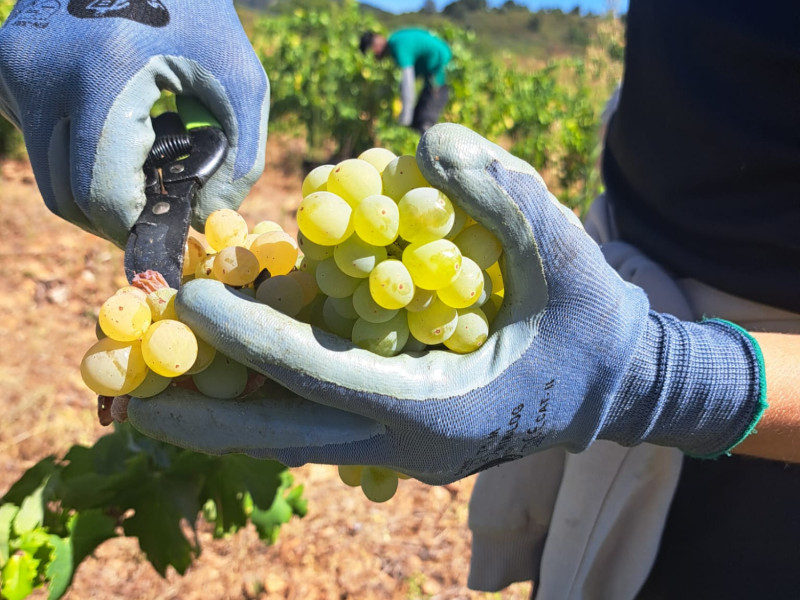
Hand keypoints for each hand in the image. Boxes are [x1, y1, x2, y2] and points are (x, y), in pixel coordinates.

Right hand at [0, 0, 267, 245]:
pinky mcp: (6, 64)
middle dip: (113, 219)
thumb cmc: (199, 11)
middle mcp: (40, 76)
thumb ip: (240, 158)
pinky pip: (37, 137)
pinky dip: (75, 152)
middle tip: (156, 213)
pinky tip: (114, 129)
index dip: (134, 229)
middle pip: (66, 197)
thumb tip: (206, 220)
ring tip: (141, 165)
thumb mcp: (240, 79)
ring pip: (47, 171)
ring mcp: (13, 69)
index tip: (165, 235)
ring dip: (92, 188)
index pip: (100, 194)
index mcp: (101, 79)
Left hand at [128, 124, 764, 484]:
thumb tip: (432, 143)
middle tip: (130, 394)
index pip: (324, 376)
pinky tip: (235, 375)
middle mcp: (410, 444)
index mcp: (439, 409)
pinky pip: (323, 423)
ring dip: (231, 413)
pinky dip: (275, 399)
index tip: (193, 301)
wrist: (623, 387)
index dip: (254, 337)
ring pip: (297, 437)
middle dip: (208, 417)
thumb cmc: (594, 327)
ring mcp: (404, 450)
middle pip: (287, 437)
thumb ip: (507, 195)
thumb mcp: (566, 255)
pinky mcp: (405, 436)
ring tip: (160, 389)